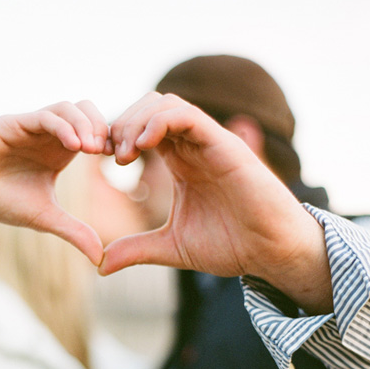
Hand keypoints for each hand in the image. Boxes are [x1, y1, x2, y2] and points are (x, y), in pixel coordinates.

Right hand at [0, 100, 109, 263]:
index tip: (119, 160)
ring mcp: (31, 125)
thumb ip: (74, 233)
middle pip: (86, 110)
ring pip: (67, 108)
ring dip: (84, 124)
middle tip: (107, 152)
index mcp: (60, 150)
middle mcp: (48, 133)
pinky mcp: (12, 123)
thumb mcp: (46, 219)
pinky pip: (43, 116)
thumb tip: (100, 259)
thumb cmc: (3, 202)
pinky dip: (62, 127)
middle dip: (101, 127)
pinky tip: (74, 146)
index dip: (109, 141)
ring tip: (91, 148)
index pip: (94, 131)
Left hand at [101, 93, 331, 312]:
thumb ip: (136, 250)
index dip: (116, 137)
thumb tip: (99, 265)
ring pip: (164, 103)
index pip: (141, 128)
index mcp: (181, 162)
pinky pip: (187, 114)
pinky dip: (159, 121)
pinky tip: (143, 147)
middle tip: (109, 156)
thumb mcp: (171, 247)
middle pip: (147, 107)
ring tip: (124, 154)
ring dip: (136, 121)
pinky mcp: (225, 144)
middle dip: (121, 125)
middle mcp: (194, 146)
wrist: (270, 252)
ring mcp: (210, 141)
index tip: (100, 161)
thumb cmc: (231, 246)